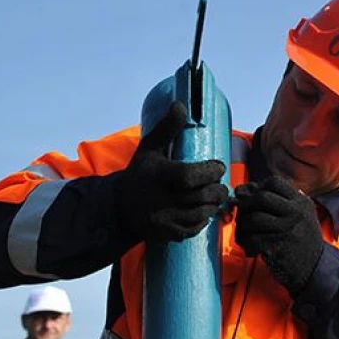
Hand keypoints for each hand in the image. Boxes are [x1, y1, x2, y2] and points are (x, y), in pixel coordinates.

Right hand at [115, 101, 228, 241]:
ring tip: (215, 197)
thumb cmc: (139, 174)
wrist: (119, 208)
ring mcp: (164, 219)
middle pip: (201, 196)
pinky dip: (203, 221)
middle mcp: (161, 199)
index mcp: (158, 176)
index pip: (191, 176)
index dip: (210, 171)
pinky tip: (203, 212)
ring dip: (213, 205)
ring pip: (201, 214)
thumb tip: (181, 105)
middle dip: (217, 189)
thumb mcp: (149, 148)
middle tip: (220, 184)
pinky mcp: (166, 233)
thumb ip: (167, 128)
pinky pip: (193, 229)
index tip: (218, 166)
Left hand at [234, 176, 323, 295]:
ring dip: (242, 227)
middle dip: (245, 206)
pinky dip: (246, 244)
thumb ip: (274, 201)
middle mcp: (296, 213)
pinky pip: (252, 239)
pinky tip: (250, 249)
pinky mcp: (279, 247)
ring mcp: (288, 229)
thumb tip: (241, 190)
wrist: (315, 269)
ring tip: (243, 236)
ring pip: (253, 218)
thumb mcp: (297, 216)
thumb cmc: (300, 241)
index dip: (257, 188)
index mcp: (300, 202)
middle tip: (242, 217)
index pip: (274, 182)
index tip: (252, 201)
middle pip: (261, 197)